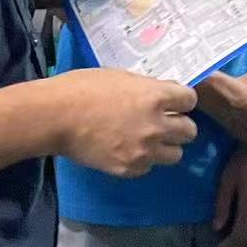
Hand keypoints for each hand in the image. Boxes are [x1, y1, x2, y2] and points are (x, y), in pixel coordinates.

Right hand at [51, 68, 198, 177]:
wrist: (56, 116)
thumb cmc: (83, 88)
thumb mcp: (120, 77)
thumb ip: (146, 88)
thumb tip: (162, 94)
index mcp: (155, 96)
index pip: (190, 100)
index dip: (182, 100)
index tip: (174, 102)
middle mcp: (156, 125)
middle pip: (190, 131)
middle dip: (179, 125)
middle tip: (165, 123)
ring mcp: (144, 151)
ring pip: (175, 154)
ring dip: (165, 146)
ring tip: (147, 140)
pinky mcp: (129, 169)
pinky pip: (149, 167)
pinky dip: (142, 160)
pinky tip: (127, 149)